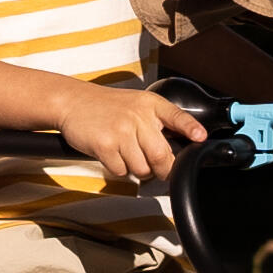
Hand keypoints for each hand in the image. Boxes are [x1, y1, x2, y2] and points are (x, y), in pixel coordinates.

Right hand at [42, 74, 211, 186]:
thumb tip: (177, 149)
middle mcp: (138, 116)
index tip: (201, 138)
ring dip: (137, 170)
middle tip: (156, 168)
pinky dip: (118, 169)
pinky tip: (112, 154)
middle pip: (161, 156)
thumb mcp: (137, 104)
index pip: (177, 116)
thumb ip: (157, 122)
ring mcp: (121, 131)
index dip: (191, 128)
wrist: (72, 101)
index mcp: (150, 105)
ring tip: (127, 155)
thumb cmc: (107, 107)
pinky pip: (121, 171)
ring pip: (142, 168)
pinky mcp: (104, 145)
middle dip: (162, 169)